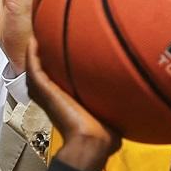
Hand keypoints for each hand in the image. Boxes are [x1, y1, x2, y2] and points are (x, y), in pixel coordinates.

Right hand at [26, 38, 119, 170]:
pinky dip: (32, 51)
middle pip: (43, 67)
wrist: (92, 142)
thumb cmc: (103, 133)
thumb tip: (138, 88)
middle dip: (47, 49)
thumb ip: (117, 95)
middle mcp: (51, 94)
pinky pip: (32, 65)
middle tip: (51, 30)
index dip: (61, 58)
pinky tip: (36, 37)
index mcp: (65, 98)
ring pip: (34, 64)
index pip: (58, 74)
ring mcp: (44, 91)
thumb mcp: (111, 108)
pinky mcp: (41, 89)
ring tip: (40, 29)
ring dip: (36, 48)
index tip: (68, 40)